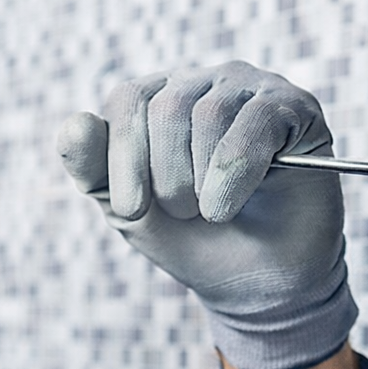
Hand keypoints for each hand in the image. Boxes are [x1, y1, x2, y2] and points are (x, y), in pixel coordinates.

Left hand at [57, 61, 356, 368]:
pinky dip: (236, 172)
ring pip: (209, 115)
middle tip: (185, 213)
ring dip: (203, 182)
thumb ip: (93, 169)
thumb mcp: (130, 211)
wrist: (257, 284)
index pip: (127, 100)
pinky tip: (232, 203)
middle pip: (167, 107)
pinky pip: (255, 124)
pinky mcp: (294, 108)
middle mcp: (202, 84)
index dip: (123, 156)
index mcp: (157, 100)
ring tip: (213, 213)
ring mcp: (250, 90)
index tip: (131, 210)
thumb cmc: (192, 241)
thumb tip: (73, 124)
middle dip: (167, 177)